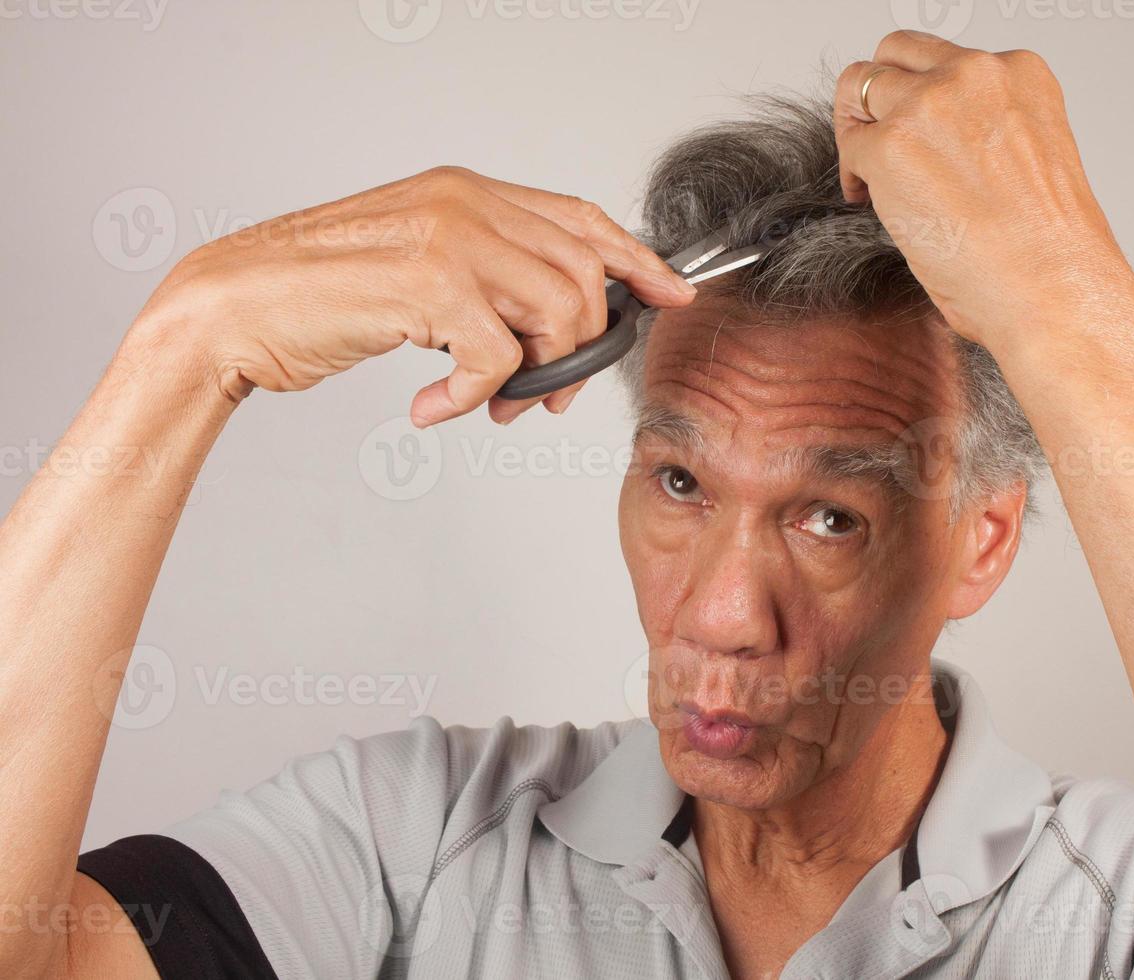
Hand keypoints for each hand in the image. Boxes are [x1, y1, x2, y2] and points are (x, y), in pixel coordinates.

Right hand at [135, 166, 696, 424]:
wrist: (235, 306)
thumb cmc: (321, 295)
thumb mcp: (420, 269)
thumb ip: (487, 276)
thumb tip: (554, 323)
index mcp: (467, 192)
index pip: (581, 218)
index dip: (635, 258)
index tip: (670, 293)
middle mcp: (465, 202)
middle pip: (582, 275)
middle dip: (583, 347)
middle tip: (550, 394)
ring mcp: (448, 237)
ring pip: (556, 312)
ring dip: (537, 375)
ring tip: (495, 403)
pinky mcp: (428, 283)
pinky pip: (499, 356)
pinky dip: (474, 395)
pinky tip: (435, 405)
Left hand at [834, 32, 1133, 350]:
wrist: (1051, 287)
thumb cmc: (1048, 247)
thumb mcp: (1030, 155)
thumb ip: (985, 128)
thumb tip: (939, 142)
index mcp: (1019, 73)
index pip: (945, 57)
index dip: (920, 93)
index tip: (915, 126)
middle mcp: (976, 74)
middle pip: (894, 56)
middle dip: (878, 97)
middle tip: (873, 139)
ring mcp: (930, 104)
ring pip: (860, 86)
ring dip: (857, 128)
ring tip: (867, 174)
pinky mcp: (891, 144)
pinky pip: (850, 146)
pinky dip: (852, 174)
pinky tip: (871, 203)